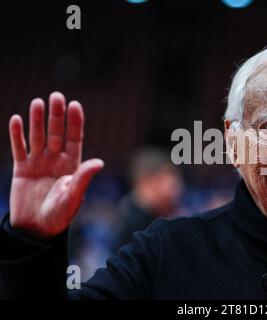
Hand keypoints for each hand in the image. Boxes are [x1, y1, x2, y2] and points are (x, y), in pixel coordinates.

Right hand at [8, 92, 103, 239]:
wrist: (36, 229)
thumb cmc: (59, 215)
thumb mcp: (73, 197)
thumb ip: (83, 178)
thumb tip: (99, 162)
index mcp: (72, 165)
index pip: (74, 138)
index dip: (75, 122)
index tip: (75, 105)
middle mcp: (56, 160)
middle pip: (56, 133)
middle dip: (56, 115)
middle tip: (56, 96)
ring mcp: (38, 162)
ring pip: (37, 136)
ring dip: (37, 120)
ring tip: (37, 102)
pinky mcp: (21, 169)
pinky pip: (18, 148)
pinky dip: (16, 135)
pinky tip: (16, 119)